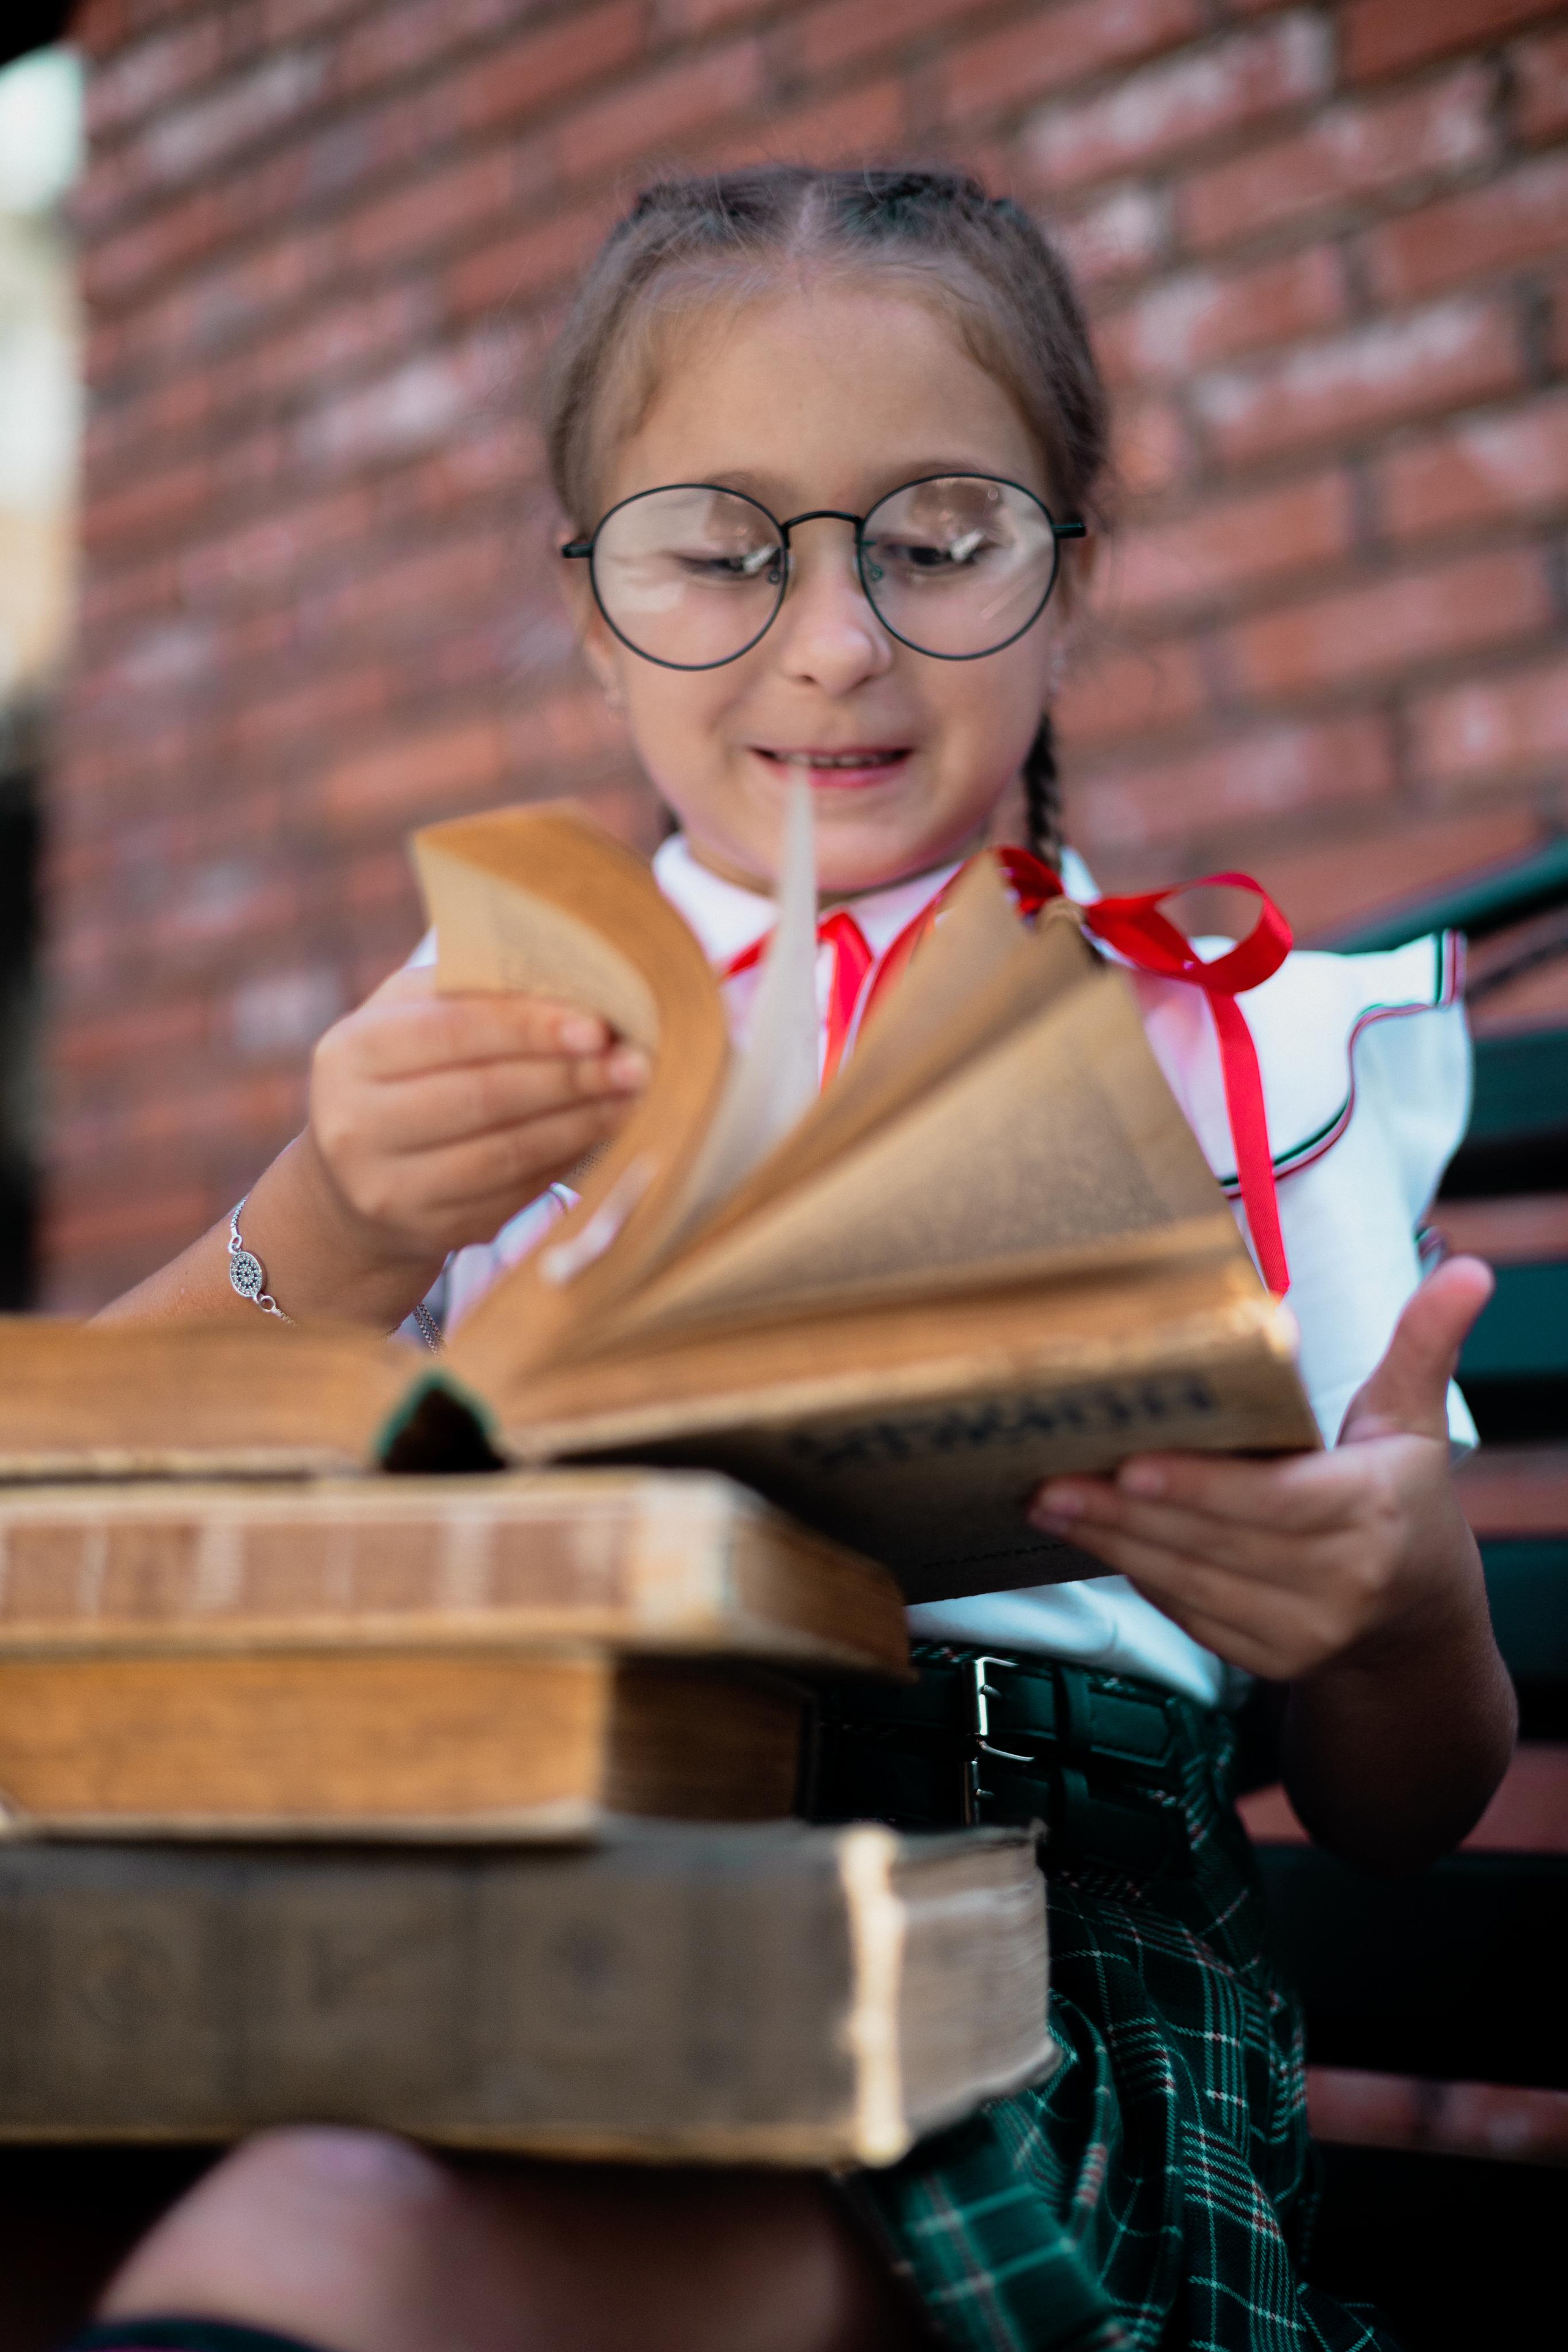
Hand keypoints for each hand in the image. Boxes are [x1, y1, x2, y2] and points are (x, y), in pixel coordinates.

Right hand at [306, 965, 648, 1272]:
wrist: (352, 1180)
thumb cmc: (402, 1072)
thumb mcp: (410, 1019)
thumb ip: (471, 995)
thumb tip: (575, 985)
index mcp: (351, 1052)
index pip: (451, 1032)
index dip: (529, 1028)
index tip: (597, 1025)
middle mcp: (356, 1126)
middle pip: (484, 1097)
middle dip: (569, 1078)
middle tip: (635, 1063)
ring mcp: (390, 1189)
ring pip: (506, 1154)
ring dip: (580, 1124)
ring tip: (632, 1097)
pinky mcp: (431, 1231)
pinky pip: (515, 1195)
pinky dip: (566, 1161)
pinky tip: (602, 1135)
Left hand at [1027, 1256, 1495, 1682]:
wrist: (1419, 1622)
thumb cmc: (1404, 1502)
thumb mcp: (1414, 1424)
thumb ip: (1424, 1347)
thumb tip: (1469, 1271)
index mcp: (1371, 1513)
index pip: (1274, 1503)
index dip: (1200, 1488)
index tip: (1133, 1463)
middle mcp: (1340, 1583)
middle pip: (1215, 1545)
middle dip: (1125, 1513)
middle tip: (1052, 1477)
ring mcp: (1302, 1632)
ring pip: (1190, 1585)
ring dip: (1114, 1544)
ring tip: (1050, 1500)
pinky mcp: (1267, 1661)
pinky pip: (1187, 1615)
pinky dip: (1138, 1576)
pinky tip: (1092, 1538)